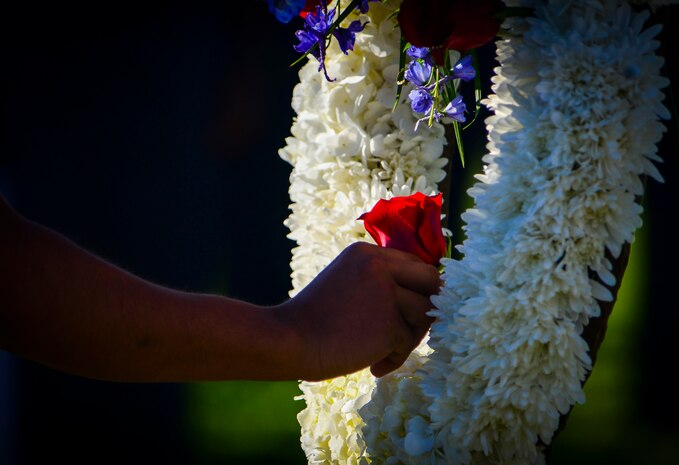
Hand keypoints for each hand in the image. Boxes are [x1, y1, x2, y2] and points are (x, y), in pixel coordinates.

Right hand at [277, 242, 439, 380]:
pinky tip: (373, 366)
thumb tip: (421, 299)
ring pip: (424, 315)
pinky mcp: (390, 323)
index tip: (412, 310)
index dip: (419, 289)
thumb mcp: (347, 284)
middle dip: (428, 307)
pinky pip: (407, 344)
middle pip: (431, 281)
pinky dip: (394, 359)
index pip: (414, 264)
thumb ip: (379, 283)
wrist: (289, 340)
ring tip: (382, 353)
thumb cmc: (314, 320)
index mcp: (367, 254)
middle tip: (412, 330)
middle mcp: (380, 266)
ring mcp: (387, 293)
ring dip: (408, 338)